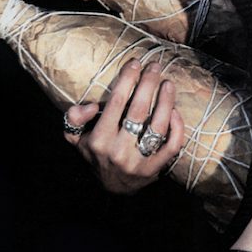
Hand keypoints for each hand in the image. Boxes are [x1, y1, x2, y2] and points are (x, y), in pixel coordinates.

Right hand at [63, 58, 185, 193]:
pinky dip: (177, 127)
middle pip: (139, 110)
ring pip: (158, 126)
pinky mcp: (156, 168)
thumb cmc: (96, 154)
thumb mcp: (76, 139)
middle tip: (155, 66)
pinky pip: (172, 145)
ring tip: (168, 83)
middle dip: (149, 83)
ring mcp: (139, 161)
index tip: (135, 63)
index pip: (116, 102)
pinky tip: (175, 111)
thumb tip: (91, 105)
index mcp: (99, 139)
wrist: (113, 188)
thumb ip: (74, 119)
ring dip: (166, 101)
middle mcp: (119, 150)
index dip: (127, 79)